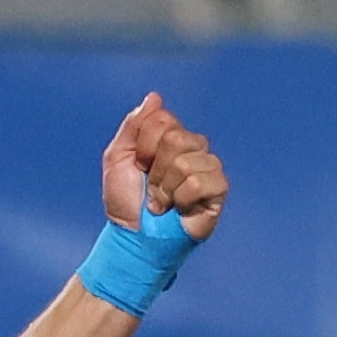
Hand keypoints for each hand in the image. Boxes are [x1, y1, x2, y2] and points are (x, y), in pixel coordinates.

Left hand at [99, 93, 226, 243]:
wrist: (133, 239)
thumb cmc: (125, 202)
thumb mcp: (118, 158)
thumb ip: (133, 126)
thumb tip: (154, 97)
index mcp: (171, 138)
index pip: (162, 120)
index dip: (143, 146)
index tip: (138, 166)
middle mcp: (193, 149)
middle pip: (176, 139)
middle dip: (155, 170)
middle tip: (151, 188)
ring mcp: (208, 168)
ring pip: (187, 162)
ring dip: (165, 188)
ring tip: (162, 202)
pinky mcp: (218, 191)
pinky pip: (200, 181)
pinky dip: (182, 198)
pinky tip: (179, 209)